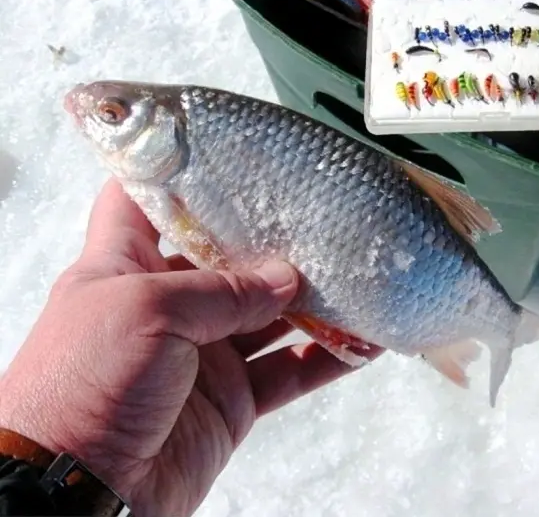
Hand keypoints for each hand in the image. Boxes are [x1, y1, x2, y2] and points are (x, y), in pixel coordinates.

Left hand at [0, 178, 380, 516]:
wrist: (78, 496)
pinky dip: (326, 358)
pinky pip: (288, 372)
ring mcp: (203, 353)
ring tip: (356, 273)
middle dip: (272, 241)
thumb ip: (223, 292)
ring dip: (313, 300)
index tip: (231, 153)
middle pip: (228, 259)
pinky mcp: (231, 400)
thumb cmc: (81, 387)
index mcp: (125, 266)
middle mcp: (167, 305)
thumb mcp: (147, 312)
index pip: (147, 202)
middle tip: (320, 217)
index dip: (183, 174)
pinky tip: (363, 341)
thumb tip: (286, 278)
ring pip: (269, 316)